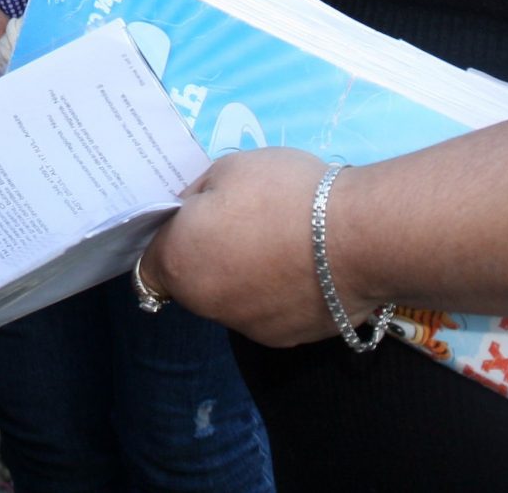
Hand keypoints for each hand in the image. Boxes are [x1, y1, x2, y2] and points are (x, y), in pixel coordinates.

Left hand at [142, 148, 354, 347]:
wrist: (359, 238)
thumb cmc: (284, 193)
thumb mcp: (229, 168)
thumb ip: (200, 195)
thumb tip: (192, 211)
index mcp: (181, 261)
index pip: (148, 266)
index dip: (165, 243)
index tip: (187, 225)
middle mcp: (205, 304)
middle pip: (192, 282)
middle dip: (207, 256)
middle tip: (243, 223)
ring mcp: (247, 327)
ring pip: (232, 299)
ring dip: (244, 277)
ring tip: (284, 244)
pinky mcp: (286, 339)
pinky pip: (269, 311)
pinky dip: (278, 294)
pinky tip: (306, 267)